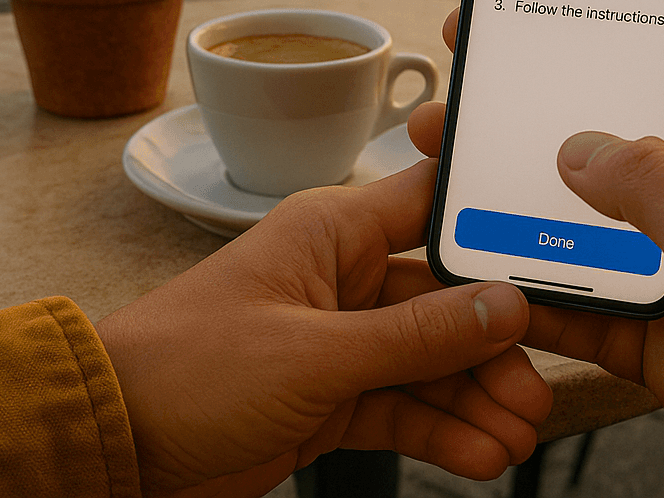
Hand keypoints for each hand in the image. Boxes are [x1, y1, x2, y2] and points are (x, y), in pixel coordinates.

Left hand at [95, 159, 551, 497]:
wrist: (113, 445)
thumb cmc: (186, 371)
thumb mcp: (313, 356)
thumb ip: (415, 336)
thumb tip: (503, 306)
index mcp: (330, 233)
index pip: (432, 208)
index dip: (491, 230)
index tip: (551, 261)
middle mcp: (340, 280)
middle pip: (444, 303)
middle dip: (493, 350)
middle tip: (534, 392)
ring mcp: (337, 342)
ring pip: (430, 363)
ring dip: (474, 400)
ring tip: (515, 437)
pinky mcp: (329, 397)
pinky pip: (402, 407)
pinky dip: (440, 432)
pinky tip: (477, 454)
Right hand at [407, 0, 663, 497]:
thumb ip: (654, 185)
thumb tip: (582, 146)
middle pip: (645, 130)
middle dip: (570, 105)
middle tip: (502, 73)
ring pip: (606, 214)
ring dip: (540, 195)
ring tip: (469, 164)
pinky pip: (594, 292)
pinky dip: (546, 282)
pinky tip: (495, 262)